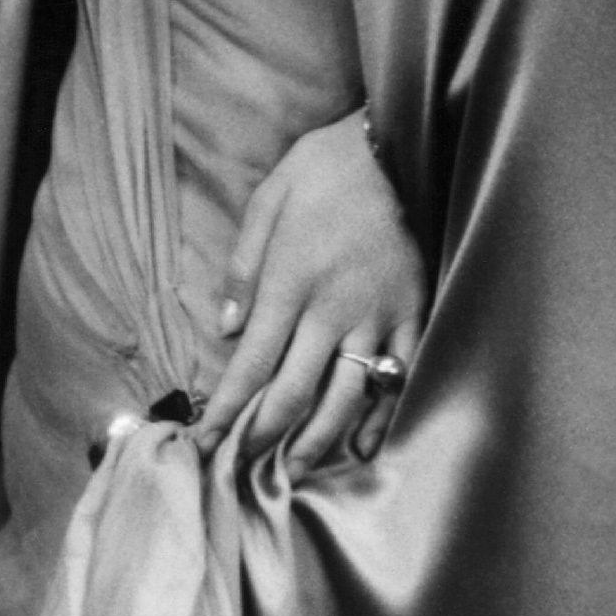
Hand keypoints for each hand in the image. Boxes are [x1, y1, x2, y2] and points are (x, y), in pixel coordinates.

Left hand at [196, 108, 427, 472]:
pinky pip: (399, 375)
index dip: (224, 411)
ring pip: (345, 397)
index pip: (250, 366)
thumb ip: (243, 267)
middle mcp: (331, 309)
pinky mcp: (412, 313)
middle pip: (293, 394)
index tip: (203, 442)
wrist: (393, 147)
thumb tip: (227, 330)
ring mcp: (376, 316)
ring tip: (293, 469)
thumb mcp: (267, 202)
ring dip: (315, 441)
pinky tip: (361, 444)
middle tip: (239, 464)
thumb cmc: (322, 171)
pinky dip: (381, 415)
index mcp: (289, 283)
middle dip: (261, 437)